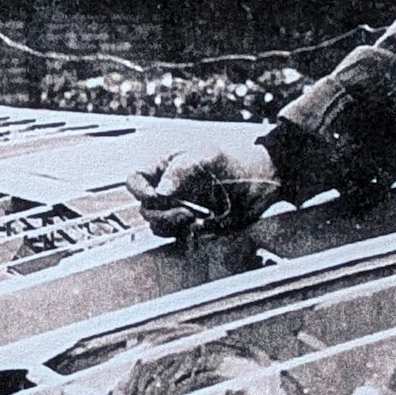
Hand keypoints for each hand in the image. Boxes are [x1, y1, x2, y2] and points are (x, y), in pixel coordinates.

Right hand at [127, 142, 281, 238]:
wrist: (260, 182)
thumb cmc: (232, 161)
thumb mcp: (205, 157)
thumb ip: (180, 170)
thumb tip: (159, 192)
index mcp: (164, 169)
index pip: (135, 180)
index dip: (138, 190)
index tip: (155, 197)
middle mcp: (167, 191)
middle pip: (146, 210)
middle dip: (163, 214)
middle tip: (186, 212)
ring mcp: (178, 210)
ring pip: (158, 227)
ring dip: (174, 226)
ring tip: (197, 218)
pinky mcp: (193, 226)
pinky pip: (180, 237)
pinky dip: (189, 234)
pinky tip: (206, 225)